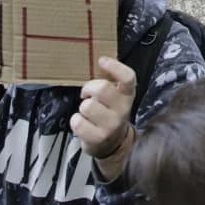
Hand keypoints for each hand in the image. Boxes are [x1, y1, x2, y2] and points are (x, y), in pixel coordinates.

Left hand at [71, 56, 136, 179]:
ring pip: (87, 106)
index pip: (128, 78)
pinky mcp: (99, 138)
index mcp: (127, 95)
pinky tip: (83, 124)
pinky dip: (76, 121)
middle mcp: (123, 109)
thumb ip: (110, 83)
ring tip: (87, 113)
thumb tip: (98, 62)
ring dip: (82, 108)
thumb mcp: (115, 98)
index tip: (102, 60)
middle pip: (102, 89)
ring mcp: (112, 125)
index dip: (115, 67)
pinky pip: (78, 122)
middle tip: (86, 94)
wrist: (113, 144)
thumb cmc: (109, 113)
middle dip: (88, 89)